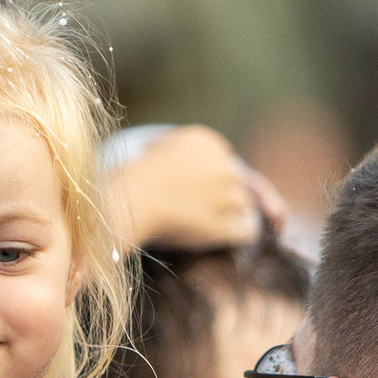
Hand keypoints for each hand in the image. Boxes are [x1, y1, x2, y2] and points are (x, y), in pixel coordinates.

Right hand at [110, 126, 286, 249]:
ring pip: (245, 205)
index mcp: (206, 141)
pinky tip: (224, 236)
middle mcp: (223, 165)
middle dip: (223, 193)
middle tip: (199, 206)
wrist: (130, 199)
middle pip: (237, 181)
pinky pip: (247, 230)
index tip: (195, 186)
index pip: (225, 158)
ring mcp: (227, 196)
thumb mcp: (156, 147)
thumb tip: (187, 158)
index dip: (212, 174)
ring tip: (207, 222)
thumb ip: (178, 149)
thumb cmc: (132, 177)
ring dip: (231, 214)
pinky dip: (239, 234)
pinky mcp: (224, 224)